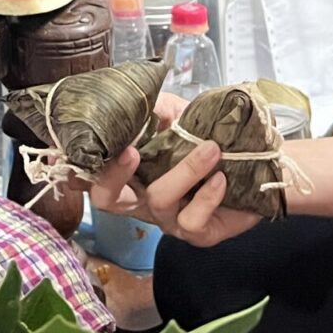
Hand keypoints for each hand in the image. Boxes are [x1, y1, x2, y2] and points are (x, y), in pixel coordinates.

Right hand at [89, 93, 267, 248]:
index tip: (82, 148)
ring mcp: (167, 219)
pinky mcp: (198, 233)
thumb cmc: (204, 140)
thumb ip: (155, 108)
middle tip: (131, 151)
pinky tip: (221, 178)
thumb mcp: (176, 115)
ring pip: (159, 201)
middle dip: (112, 176)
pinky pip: (193, 220)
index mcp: (128, 173)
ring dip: (184, 172)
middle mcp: (141, 200)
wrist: (253, 163)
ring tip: (211, 149)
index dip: (78, 168)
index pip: (90, 174)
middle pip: (107, 200)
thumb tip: (137, 98)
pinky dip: (207, 197)